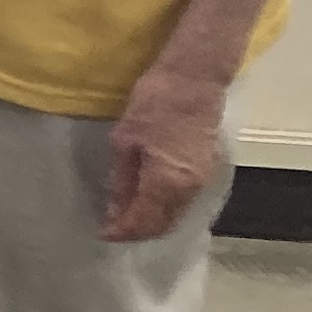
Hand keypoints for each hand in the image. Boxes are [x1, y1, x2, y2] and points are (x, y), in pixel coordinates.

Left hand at [104, 70, 226, 243]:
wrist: (195, 79)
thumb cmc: (155, 103)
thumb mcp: (124, 140)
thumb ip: (122, 179)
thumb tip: (115, 207)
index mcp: (166, 182)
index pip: (143, 222)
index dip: (122, 231)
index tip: (103, 232)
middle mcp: (189, 188)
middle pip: (163, 225)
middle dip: (138, 231)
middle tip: (114, 227)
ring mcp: (203, 180)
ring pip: (176, 215)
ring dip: (153, 221)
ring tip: (128, 216)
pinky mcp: (208, 169)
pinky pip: (186, 201)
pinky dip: (167, 208)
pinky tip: (150, 201)